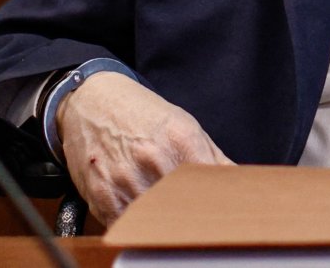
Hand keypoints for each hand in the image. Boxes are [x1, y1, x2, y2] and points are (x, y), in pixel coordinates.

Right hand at [57, 72, 233, 224]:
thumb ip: (214, 158)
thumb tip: (239, 184)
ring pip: (157, 222)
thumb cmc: (140, 114)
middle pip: (186, 207)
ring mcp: (125, 181)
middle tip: (191, 209)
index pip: (212, 186)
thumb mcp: (184, 125)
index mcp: (180, 140)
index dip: (219, 201)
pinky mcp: (102, 198)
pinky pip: (128, 228)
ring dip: (164, 220)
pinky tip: (140, 210)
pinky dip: (138, 226)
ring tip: (163, 206)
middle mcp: (153, 160)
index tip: (220, 206)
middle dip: (192, 212)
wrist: (91, 102)